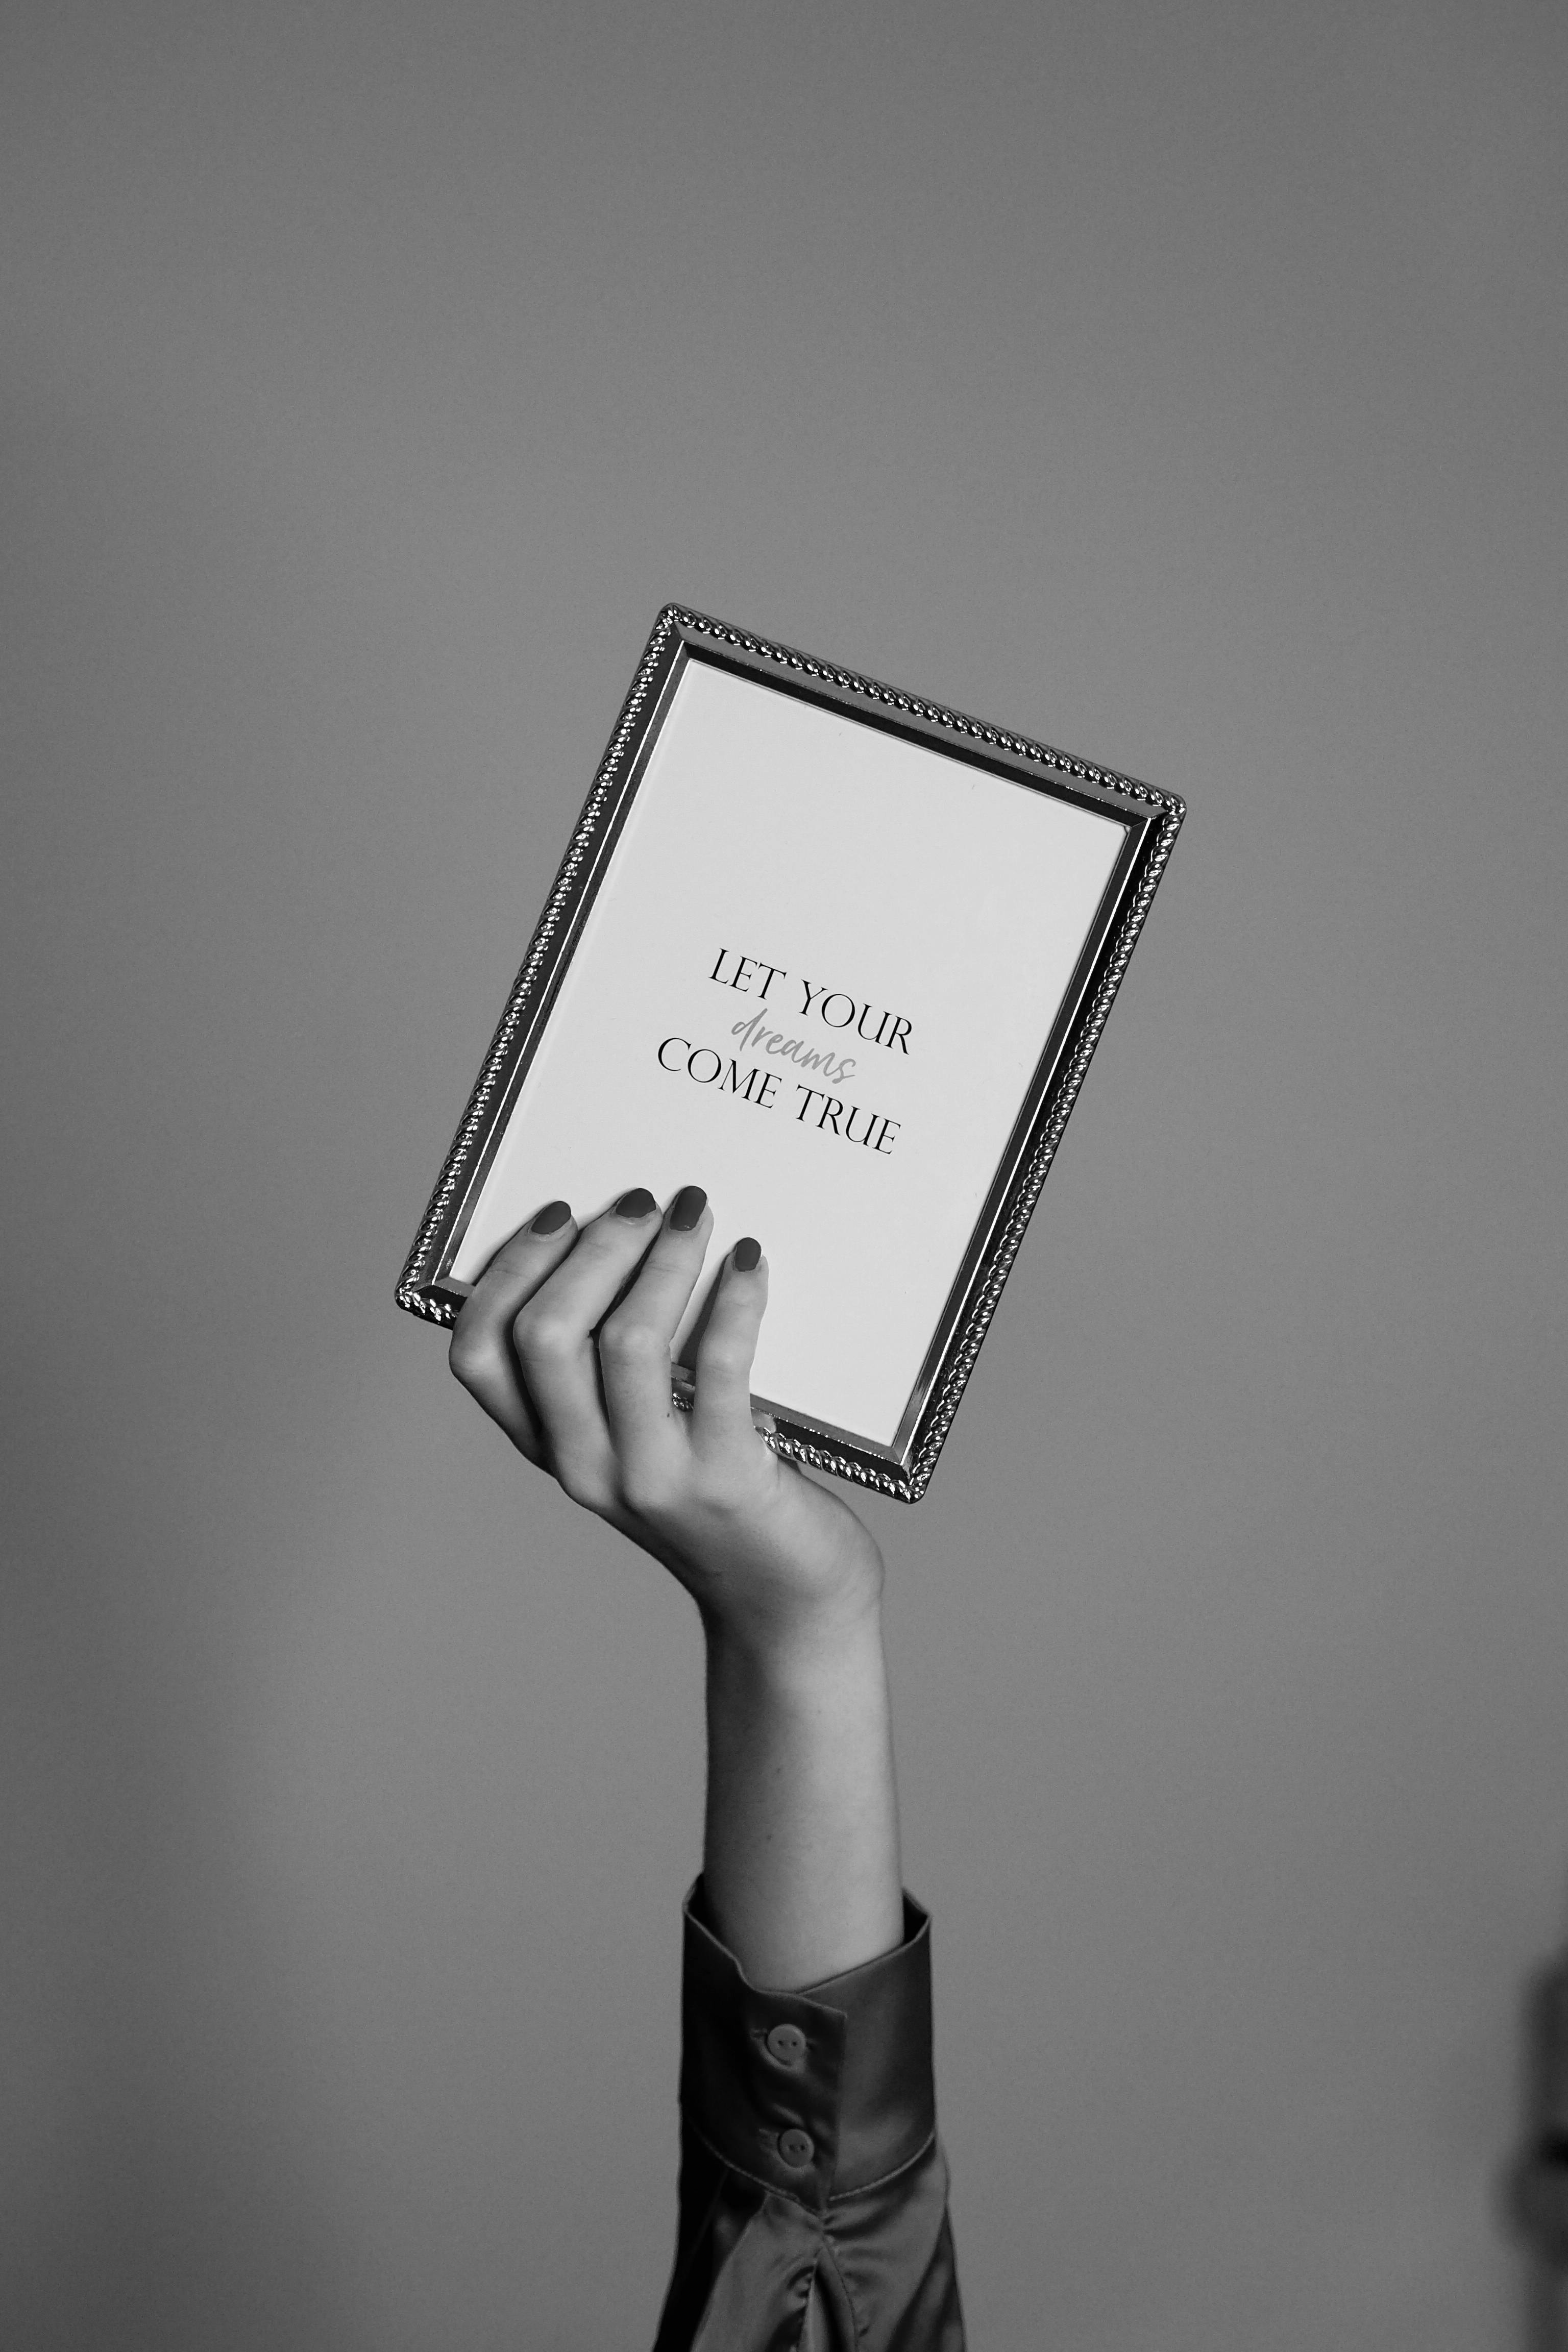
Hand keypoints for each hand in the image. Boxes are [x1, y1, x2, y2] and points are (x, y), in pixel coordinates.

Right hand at [448, 1185, 883, 1652]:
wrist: (785, 1599)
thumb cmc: (716, 1494)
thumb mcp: (639, 1438)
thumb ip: (613, 1370)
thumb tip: (622, 1237)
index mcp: (549, 1447)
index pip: (477, 1355)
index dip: (507, 1272)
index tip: (557, 1212)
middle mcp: (585, 1467)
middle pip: (543, 1336)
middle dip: (590, 1248)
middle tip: (641, 1200)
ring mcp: (651, 1478)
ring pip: (626, 1344)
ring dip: (661, 1262)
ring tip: (695, 1214)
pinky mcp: (726, 1481)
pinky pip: (720, 1369)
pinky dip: (735, 1302)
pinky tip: (751, 1262)